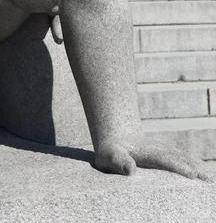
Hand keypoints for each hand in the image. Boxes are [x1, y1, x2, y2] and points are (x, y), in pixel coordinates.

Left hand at [95, 138, 213, 180]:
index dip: (177, 166)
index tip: (191, 174)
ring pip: (183, 158)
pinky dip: (194, 164)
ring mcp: (164, 150)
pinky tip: (204, 172)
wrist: (116, 138)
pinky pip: (182, 159)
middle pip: (178, 159)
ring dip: (196, 166)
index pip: (164, 159)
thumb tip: (131, 169)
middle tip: (206, 178)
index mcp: (146, 151)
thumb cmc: (111, 152)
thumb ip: (119, 161)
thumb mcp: (110, 155)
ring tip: (209, 178)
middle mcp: (158, 149)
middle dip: (192, 168)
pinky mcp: (166, 155)